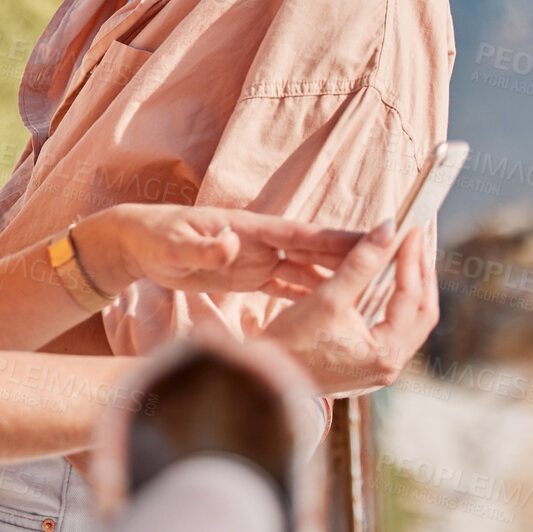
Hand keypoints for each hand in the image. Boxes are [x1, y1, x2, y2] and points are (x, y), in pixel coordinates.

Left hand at [74, 204, 360, 299]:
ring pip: (308, 269)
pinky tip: (336, 302)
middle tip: (395, 262)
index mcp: (250, 230)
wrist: (137, 241)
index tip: (374, 238)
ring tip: (378, 289)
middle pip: (316, 251)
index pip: (303, 236)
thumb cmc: (154, 238)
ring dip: (339, 277)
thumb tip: (228, 243)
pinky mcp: (247, 274)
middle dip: (354, 256)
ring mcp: (256, 258)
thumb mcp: (174, 245)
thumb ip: (203, 248)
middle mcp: (260, 242)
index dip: (338, 239)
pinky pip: (289, 284)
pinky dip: (313, 291)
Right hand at [261, 220, 438, 395]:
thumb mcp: (327, 297)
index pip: (412, 297)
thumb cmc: (292, 341)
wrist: (268, 377)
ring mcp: (380, 368)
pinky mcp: (368, 365)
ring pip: (411, 322)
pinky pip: (395, 330)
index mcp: (386, 352)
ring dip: (412, 289)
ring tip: (407, 257)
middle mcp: (390, 365)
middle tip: (417, 241)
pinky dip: (396, 303)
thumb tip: (388, 229)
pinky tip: (388, 284)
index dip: (412, 259)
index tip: (411, 230)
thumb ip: (361, 263)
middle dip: (421, 274)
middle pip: (423, 313)